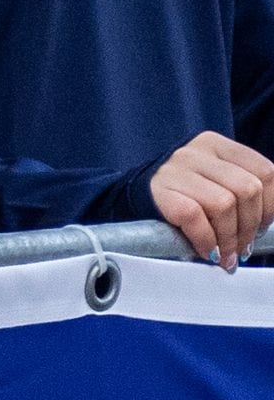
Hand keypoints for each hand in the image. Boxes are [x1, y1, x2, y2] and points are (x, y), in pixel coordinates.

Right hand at [151, 132, 273, 269]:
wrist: (140, 199)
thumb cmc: (187, 196)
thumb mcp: (218, 184)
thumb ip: (244, 194)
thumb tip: (270, 224)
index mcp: (217, 146)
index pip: (265, 172)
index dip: (270, 207)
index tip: (261, 227)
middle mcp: (198, 151)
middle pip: (248, 189)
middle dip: (250, 228)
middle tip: (241, 248)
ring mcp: (178, 168)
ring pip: (224, 204)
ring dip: (228, 239)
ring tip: (224, 253)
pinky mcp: (162, 190)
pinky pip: (194, 217)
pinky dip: (206, 241)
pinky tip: (206, 250)